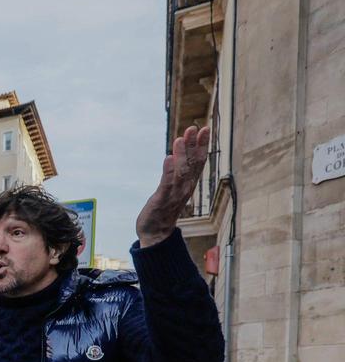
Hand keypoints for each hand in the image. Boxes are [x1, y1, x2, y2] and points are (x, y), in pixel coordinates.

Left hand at [136, 125, 210, 247]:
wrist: (156, 233)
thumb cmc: (165, 209)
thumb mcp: (174, 188)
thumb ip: (178, 173)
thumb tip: (179, 155)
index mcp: (189, 184)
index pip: (199, 161)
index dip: (202, 145)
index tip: (205, 129)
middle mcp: (185, 187)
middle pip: (193, 163)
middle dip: (194, 145)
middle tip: (194, 127)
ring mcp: (174, 194)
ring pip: (181, 171)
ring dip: (181, 154)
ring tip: (180, 138)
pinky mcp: (161, 200)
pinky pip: (167, 183)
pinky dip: (169, 170)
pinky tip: (168, 158)